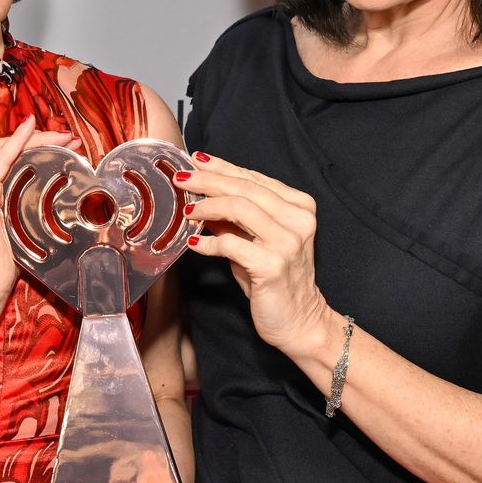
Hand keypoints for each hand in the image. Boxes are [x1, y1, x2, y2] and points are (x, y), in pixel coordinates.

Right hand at [0, 115, 77, 307]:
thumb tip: (43, 186)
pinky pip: (1, 160)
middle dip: (38, 139)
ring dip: (37, 139)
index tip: (60, 141)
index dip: (29, 144)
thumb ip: (15, 201)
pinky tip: (31, 129)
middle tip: (69, 137)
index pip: (0, 156)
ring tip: (66, 137)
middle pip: (2, 149)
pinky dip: (17, 143)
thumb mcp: (9, 223)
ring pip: (3, 150)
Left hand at [176, 153, 331, 354]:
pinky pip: (230, 244)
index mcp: (299, 206)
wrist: (300, 321)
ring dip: (206, 206)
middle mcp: (298, 219)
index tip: (195, 161)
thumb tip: (201, 194)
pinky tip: (193, 244)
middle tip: (181, 177)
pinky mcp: (273, 265)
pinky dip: (207, 243)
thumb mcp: (255, 241)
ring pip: (238, 207)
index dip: (222, 167)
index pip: (254, 178)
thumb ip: (234, 218)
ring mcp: (288, 242)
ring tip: (186, 211)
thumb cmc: (274, 280)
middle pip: (244, 188)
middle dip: (208, 180)